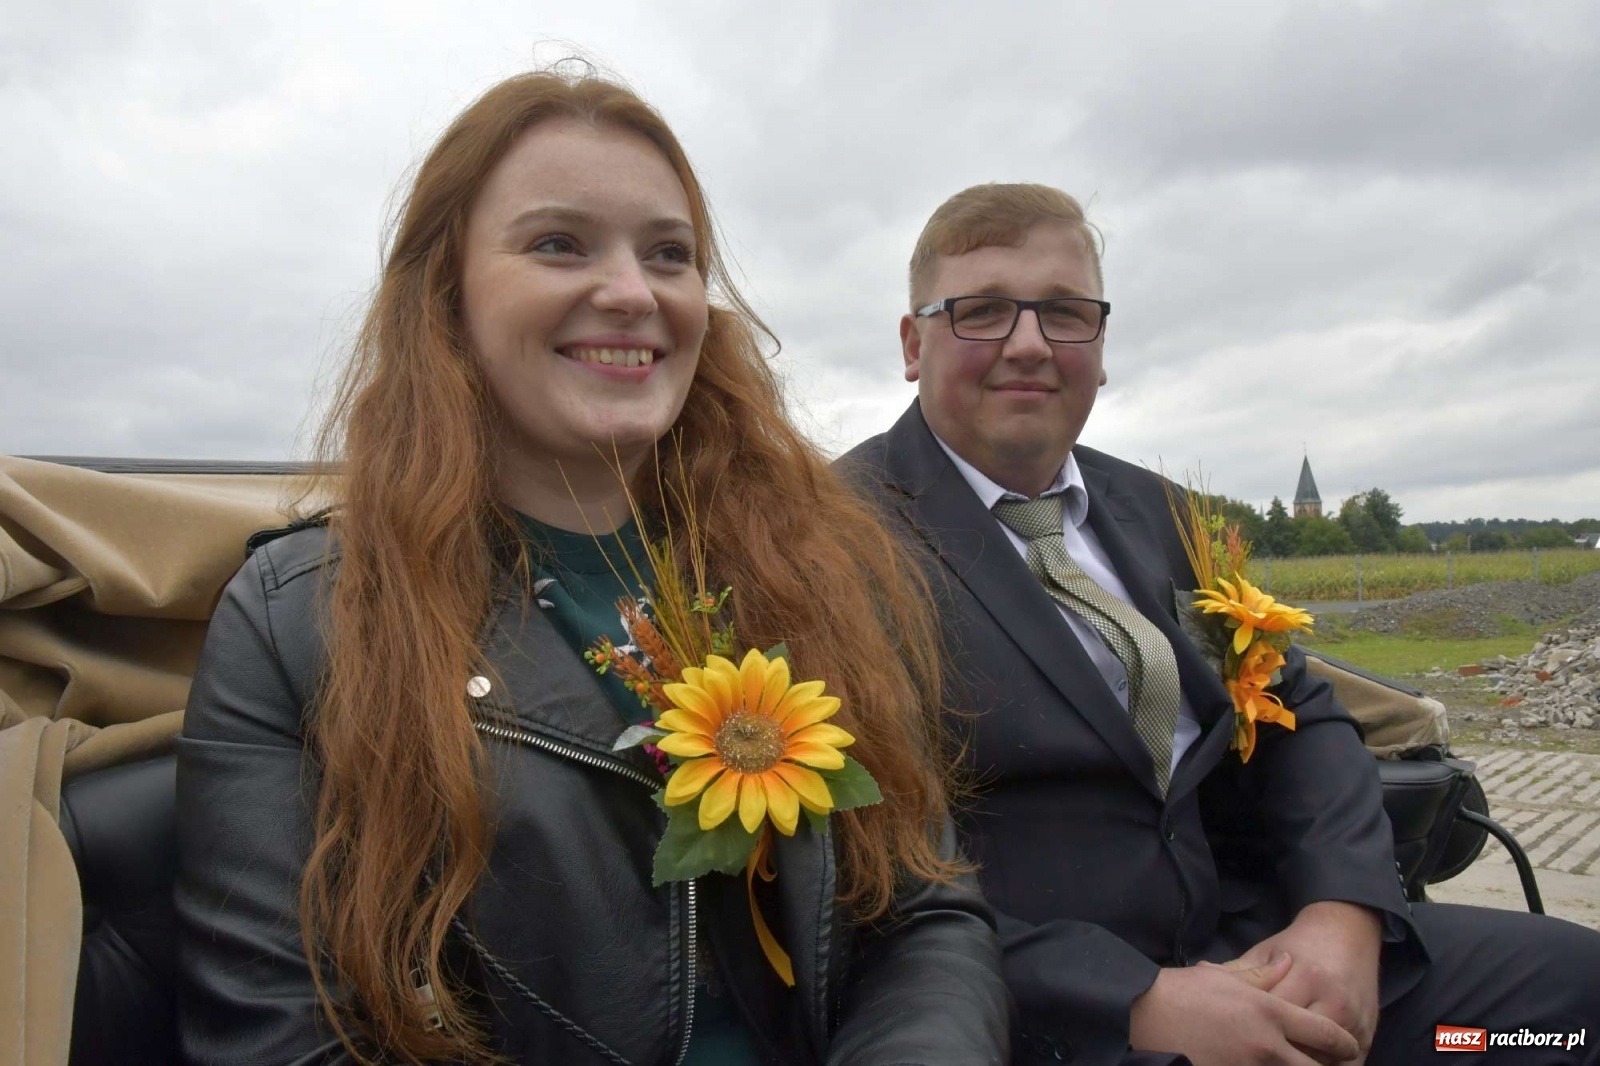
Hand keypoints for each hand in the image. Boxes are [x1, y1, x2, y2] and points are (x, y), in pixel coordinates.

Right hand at [1129, 952, 1361, 1065]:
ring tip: (1299, 1065)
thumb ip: (1263, 974)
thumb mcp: (1224, 976)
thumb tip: (1288, 962)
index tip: (1347, 1047)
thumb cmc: (1181, 992)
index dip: (1343, 1043)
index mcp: (1269, 1012)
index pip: (1325, 1033)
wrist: (1141, 1016)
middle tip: (1332, 1065)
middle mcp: (1267, 1045)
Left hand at [1233, 902, 1382, 1064]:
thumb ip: (1241, 974)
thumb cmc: (1300, 944)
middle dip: (1273, 1055)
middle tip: (1251, 1057)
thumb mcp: (1267, 951)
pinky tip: (1303, 1064)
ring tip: (1273, 1060)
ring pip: (1320, 1061)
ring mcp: (1353, 1022)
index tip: (1230, 1038)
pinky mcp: (1368, 1035)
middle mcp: (1332, 1002)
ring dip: (1297, 1064)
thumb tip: (1202, 981)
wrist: (1348, 933)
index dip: (1248, 1030)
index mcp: (1305, 977)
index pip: (1271, 1016)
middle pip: (1297, 1045)